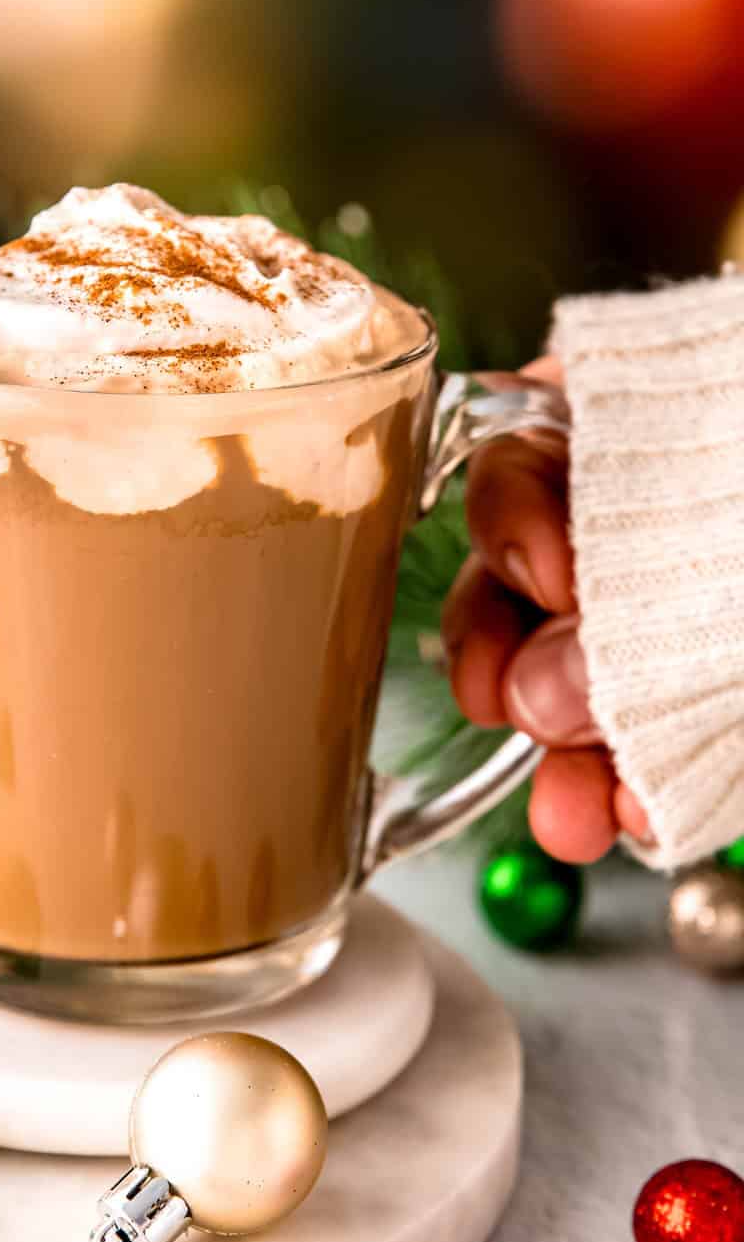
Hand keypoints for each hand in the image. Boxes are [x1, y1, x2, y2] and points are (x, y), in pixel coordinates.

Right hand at [440, 358, 652, 863]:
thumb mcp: (727, 543)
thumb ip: (648, 604)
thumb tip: (537, 693)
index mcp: (642, 422)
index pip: (531, 440)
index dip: (518, 513)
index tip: (549, 579)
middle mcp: (634, 510)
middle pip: (528, 575)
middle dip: (522, 665)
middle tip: (524, 715)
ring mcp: (655, 605)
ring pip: (572, 672)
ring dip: (566, 752)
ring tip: (577, 819)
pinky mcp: (695, 688)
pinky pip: (634, 735)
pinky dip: (627, 782)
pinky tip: (631, 819)